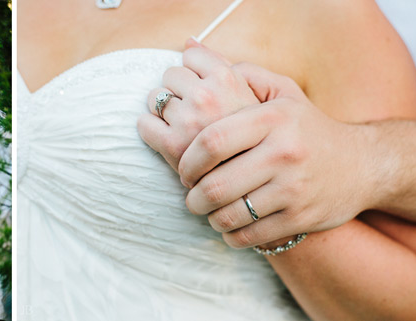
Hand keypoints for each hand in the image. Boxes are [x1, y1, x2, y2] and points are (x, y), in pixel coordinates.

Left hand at [138, 40, 258, 169]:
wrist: (270, 186)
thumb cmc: (267, 140)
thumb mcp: (264, 95)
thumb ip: (227, 66)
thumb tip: (189, 41)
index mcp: (230, 80)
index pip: (191, 56)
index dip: (194, 72)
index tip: (202, 90)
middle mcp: (208, 98)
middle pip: (171, 75)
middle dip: (178, 91)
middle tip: (192, 114)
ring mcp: (189, 123)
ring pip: (155, 98)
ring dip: (164, 112)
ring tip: (183, 130)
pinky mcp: (173, 150)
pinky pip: (144, 125)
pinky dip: (150, 131)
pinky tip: (169, 143)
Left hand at [181, 63, 373, 246]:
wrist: (363, 164)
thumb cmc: (309, 129)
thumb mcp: (284, 94)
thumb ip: (244, 77)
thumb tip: (197, 56)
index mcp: (273, 119)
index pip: (212, 140)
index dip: (187, 160)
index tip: (182, 170)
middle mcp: (284, 152)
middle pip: (216, 184)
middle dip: (193, 197)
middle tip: (190, 197)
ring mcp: (294, 188)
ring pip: (230, 214)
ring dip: (210, 218)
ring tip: (207, 212)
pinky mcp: (301, 218)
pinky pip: (250, 236)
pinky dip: (231, 236)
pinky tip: (228, 227)